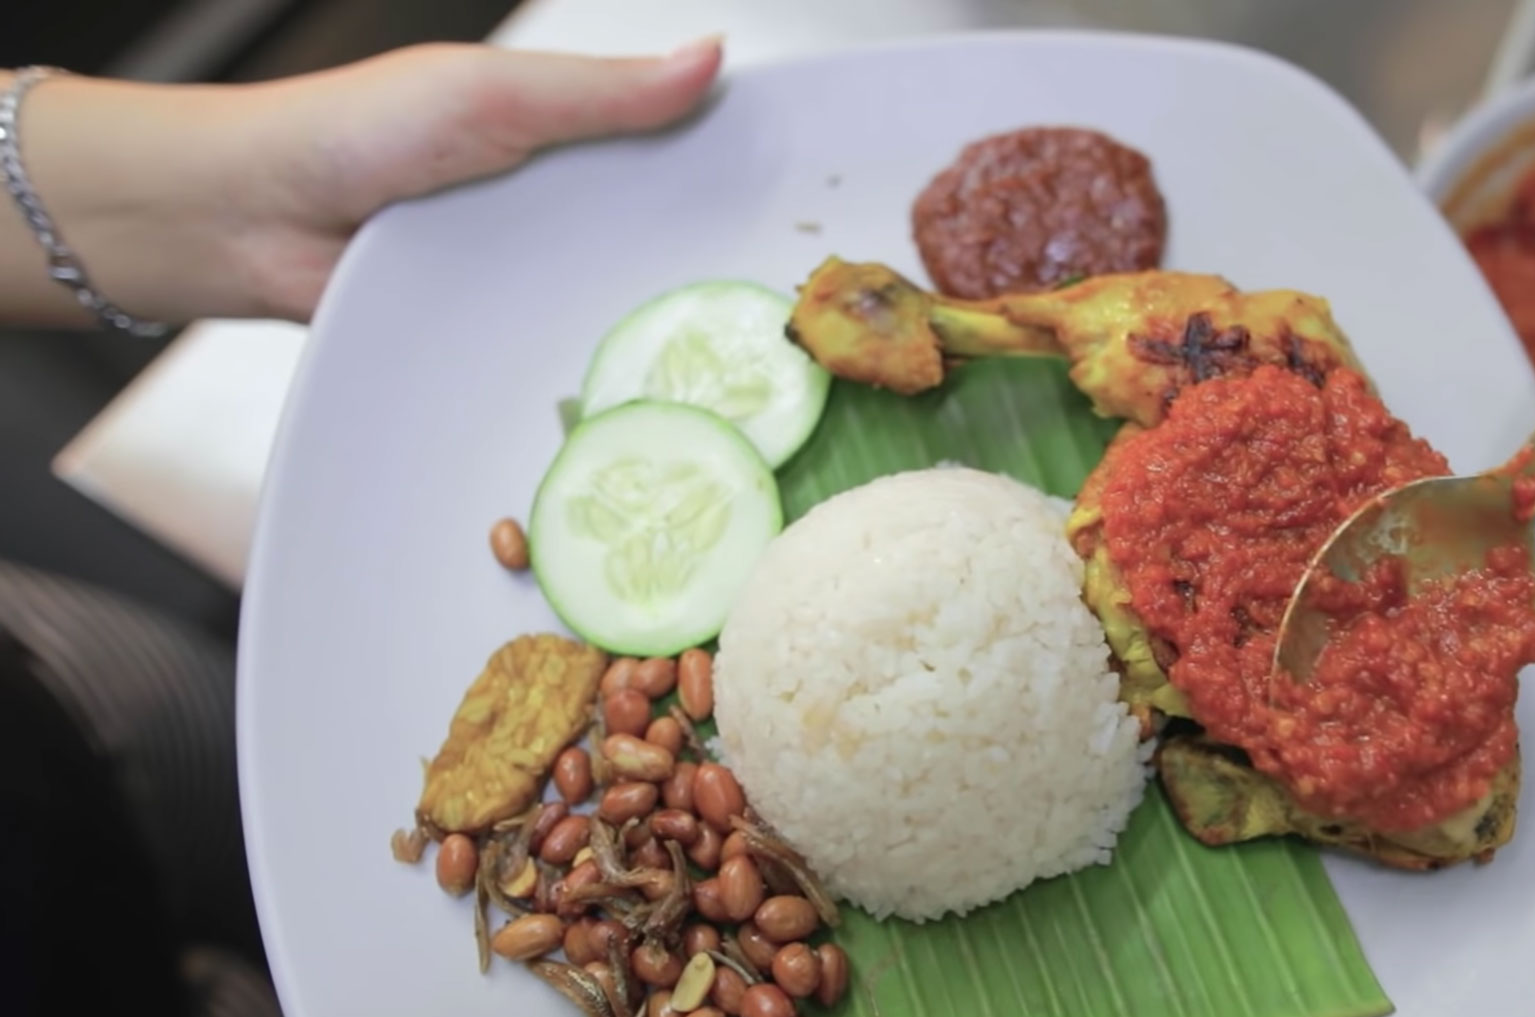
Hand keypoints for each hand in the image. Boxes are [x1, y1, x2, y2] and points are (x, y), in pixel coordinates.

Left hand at [0, 37, 721, 327]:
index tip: (810, 194)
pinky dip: (594, 362)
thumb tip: (711, 57)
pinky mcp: (497, 336)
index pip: (677, 146)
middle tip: (787, 292)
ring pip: (619, 299)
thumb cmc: (353, 134)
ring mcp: (529, 274)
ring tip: (740, 357)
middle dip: (713, 258)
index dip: (738, 168)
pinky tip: (645, 385)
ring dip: (658, 322)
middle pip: (663, 235)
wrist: (250, 223)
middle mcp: (557, 204)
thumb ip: (601, 89)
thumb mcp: (491, 94)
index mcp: (567, 131)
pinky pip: (561, 348)